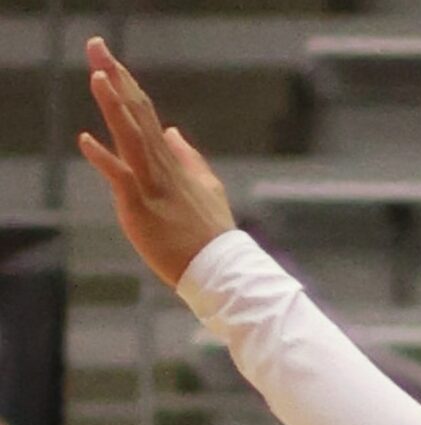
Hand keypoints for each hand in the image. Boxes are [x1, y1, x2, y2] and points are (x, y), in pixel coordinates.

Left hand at [77, 38, 235, 288]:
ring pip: (130, 138)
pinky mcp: (141, 207)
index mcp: (172, 161)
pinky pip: (121, 179)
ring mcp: (151, 185)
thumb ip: (188, 157)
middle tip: (97, 46)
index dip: (127, 84)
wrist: (220, 268)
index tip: (110, 58)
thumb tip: (172, 131)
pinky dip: (104, 159)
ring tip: (98, 76)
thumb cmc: (210, 233)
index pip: (146, 114)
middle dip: (117, 79)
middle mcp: (161, 167)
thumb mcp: (206, 187)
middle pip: (136, 114)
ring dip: (114, 106)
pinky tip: (86, 139)